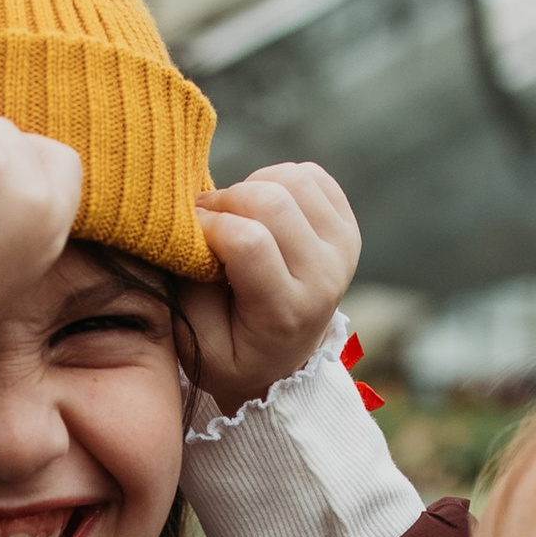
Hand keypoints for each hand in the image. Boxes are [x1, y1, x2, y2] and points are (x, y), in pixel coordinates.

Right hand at [178, 165, 361, 415]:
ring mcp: (342, 250)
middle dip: (226, 199)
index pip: (248, 242)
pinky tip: (262, 209)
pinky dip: (278, 179)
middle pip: (273, 201)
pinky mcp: (348, 230)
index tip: (187, 232)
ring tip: (235, 214)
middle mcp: (323, 279)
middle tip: (207, 218)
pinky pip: (312, 176)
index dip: (207, 223)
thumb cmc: (231, 351)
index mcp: (285, 312)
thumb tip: (188, 227)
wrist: (283, 360)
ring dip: (252, 185)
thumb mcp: (197, 343)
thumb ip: (189, 288)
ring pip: (294, 179)